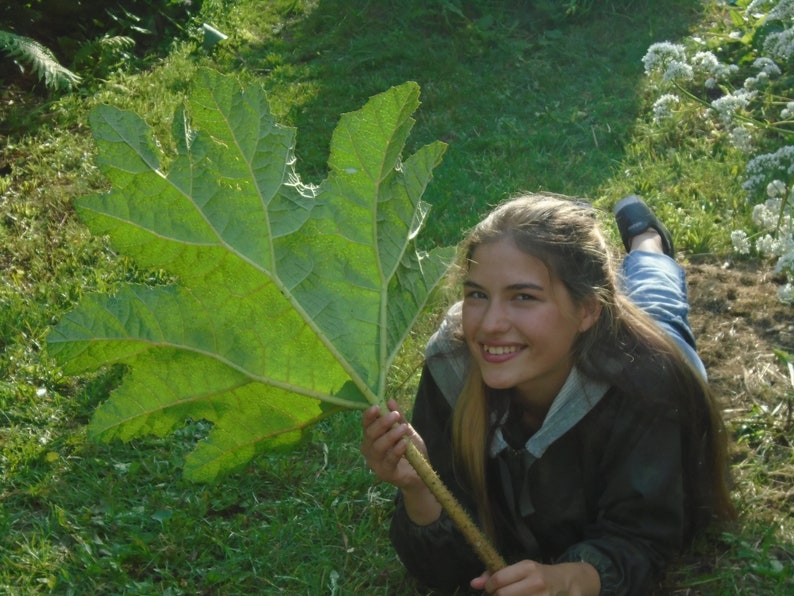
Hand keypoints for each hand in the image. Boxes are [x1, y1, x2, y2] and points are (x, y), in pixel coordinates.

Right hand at [360, 399, 425, 489]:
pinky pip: (388, 460)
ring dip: (391, 435)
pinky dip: (396, 450)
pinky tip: (404, 443)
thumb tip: (390, 400)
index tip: (377, 406)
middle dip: (382, 423)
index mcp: (372, 438)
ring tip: (403, 428)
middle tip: (395, 415)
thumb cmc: (410, 450)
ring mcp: (375, 463)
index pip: (366, 425)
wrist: (420, 473)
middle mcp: (369, 450)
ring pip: (377, 447)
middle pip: (370, 434)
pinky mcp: (384, 474)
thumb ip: (399, 418)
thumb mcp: (406, 431)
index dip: (369, 415)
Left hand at [470, 560, 599, 595]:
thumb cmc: (540, 575)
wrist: (570, 581)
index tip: (490, 589)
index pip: (499, 580)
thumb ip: (496, 574)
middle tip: (500, 595)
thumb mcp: (521, 569)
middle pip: (504, 595)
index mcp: (528, 567)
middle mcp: (537, 582)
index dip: (489, 587)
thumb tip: (473, 583)